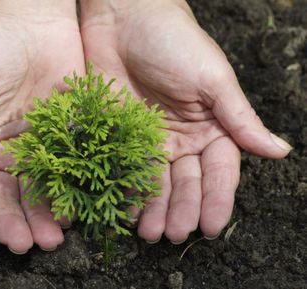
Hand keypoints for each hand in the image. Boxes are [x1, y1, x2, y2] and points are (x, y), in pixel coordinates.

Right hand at [0, 0, 84, 253]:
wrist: (30, 22)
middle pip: (4, 199)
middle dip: (13, 224)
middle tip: (25, 246)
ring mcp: (32, 150)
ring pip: (35, 191)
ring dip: (43, 216)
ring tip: (52, 239)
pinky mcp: (62, 138)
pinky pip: (65, 169)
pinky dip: (68, 190)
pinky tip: (74, 208)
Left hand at [80, 0, 290, 242]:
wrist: (124, 18)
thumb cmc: (175, 41)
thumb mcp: (213, 79)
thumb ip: (240, 118)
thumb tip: (280, 151)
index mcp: (212, 126)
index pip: (219, 170)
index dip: (217, 198)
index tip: (211, 226)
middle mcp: (183, 138)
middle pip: (186, 182)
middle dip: (181, 209)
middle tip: (174, 234)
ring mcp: (150, 139)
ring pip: (156, 182)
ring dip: (154, 209)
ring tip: (148, 233)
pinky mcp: (121, 135)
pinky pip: (125, 168)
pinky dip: (126, 190)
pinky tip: (124, 211)